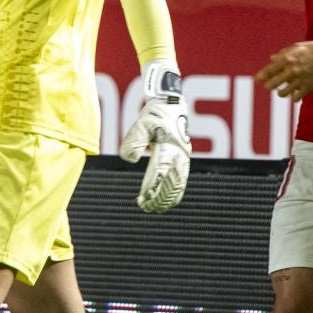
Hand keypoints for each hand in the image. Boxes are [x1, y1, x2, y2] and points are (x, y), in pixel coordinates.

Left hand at [119, 60, 190, 211]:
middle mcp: (179, 154)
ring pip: (178, 183)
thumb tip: (129, 159)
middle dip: (159, 197)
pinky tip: (168, 202)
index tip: (144, 198)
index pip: (161, 171)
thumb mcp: (141, 124)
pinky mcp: (183, 159)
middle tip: (145, 207)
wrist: (171, 104)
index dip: (153, 186)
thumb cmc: (154, 114)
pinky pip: (182, 180)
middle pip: (171, 181)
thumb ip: (134, 141)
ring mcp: (183, 157)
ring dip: (168, 198)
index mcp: (169, 146)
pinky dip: (176, 193)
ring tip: (155, 208)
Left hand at [258, 39, 312, 100]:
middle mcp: (291, 70)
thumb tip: (271, 58)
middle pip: (272, 85)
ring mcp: (300, 80)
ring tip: (283, 91)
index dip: (261, 76)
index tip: (258, 80)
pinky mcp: (308, 87)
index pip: (269, 71)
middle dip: (270, 86)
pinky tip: (296, 94)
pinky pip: (295, 98)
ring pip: (282, 94)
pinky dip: (294, 97)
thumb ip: (283, 53)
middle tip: (272, 86)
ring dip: (282, 93)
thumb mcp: (297, 47)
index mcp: (287, 59)